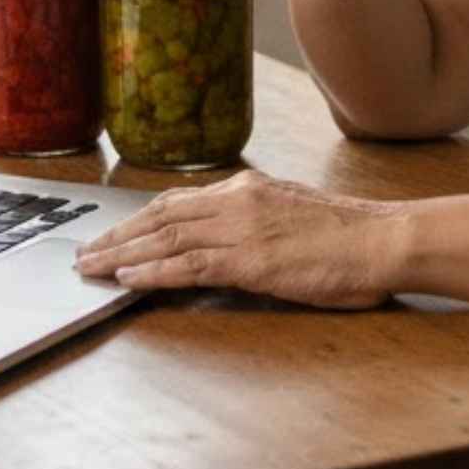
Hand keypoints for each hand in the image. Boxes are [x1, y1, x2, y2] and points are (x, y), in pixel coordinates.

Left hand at [73, 169, 403, 309]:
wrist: (383, 240)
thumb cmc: (349, 236)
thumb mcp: (294, 216)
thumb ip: (258, 223)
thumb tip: (230, 242)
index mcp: (248, 189)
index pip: (179, 201)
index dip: (140, 218)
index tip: (114, 233)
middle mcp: (238, 202)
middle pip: (161, 216)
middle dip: (118, 236)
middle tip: (85, 253)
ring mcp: (242, 229)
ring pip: (166, 238)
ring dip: (122, 255)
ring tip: (91, 268)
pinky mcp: (250, 261)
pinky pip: (189, 265)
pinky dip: (153, 272)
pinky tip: (128, 279)